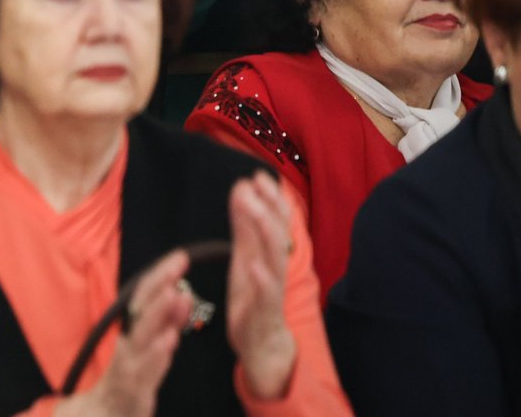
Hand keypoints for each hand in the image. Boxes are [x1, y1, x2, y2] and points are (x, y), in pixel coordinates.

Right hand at [59, 249, 193, 416]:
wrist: (106, 415)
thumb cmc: (130, 378)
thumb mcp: (147, 345)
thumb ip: (163, 322)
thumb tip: (179, 292)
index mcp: (134, 330)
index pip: (146, 296)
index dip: (162, 275)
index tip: (180, 255)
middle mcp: (130, 342)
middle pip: (143, 307)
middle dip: (161, 283)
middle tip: (179, 263)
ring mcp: (130, 364)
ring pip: (144, 335)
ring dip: (159, 313)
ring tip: (175, 294)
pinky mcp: (134, 388)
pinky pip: (146, 370)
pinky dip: (157, 354)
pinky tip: (170, 340)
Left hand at [224, 172, 297, 399]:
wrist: (262, 345)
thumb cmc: (254, 297)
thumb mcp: (244, 257)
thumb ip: (244, 225)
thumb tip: (242, 187)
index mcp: (267, 256)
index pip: (275, 223)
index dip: (269, 199)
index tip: (258, 174)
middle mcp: (273, 270)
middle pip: (277, 237)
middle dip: (268, 209)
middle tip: (255, 184)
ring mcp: (270, 293)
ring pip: (274, 262)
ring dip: (267, 236)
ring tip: (257, 213)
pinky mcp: (262, 314)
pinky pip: (265, 297)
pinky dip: (261, 281)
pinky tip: (253, 266)